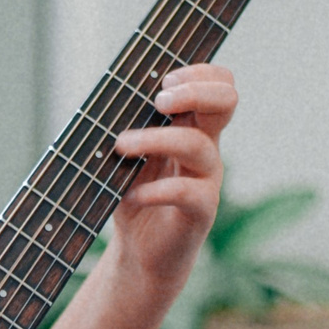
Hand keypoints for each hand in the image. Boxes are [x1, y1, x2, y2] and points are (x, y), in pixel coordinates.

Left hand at [105, 62, 233, 306]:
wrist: (141, 255)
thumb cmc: (133, 198)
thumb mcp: (128, 156)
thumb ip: (127, 126)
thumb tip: (102, 98)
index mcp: (193, 128)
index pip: (218, 84)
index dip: (198, 73)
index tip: (161, 83)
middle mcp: (207, 148)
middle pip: (226, 101)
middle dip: (193, 91)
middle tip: (157, 102)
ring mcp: (207, 179)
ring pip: (197, 145)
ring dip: (155, 139)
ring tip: (121, 146)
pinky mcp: (201, 212)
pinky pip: (188, 192)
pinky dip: (156, 189)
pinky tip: (133, 195)